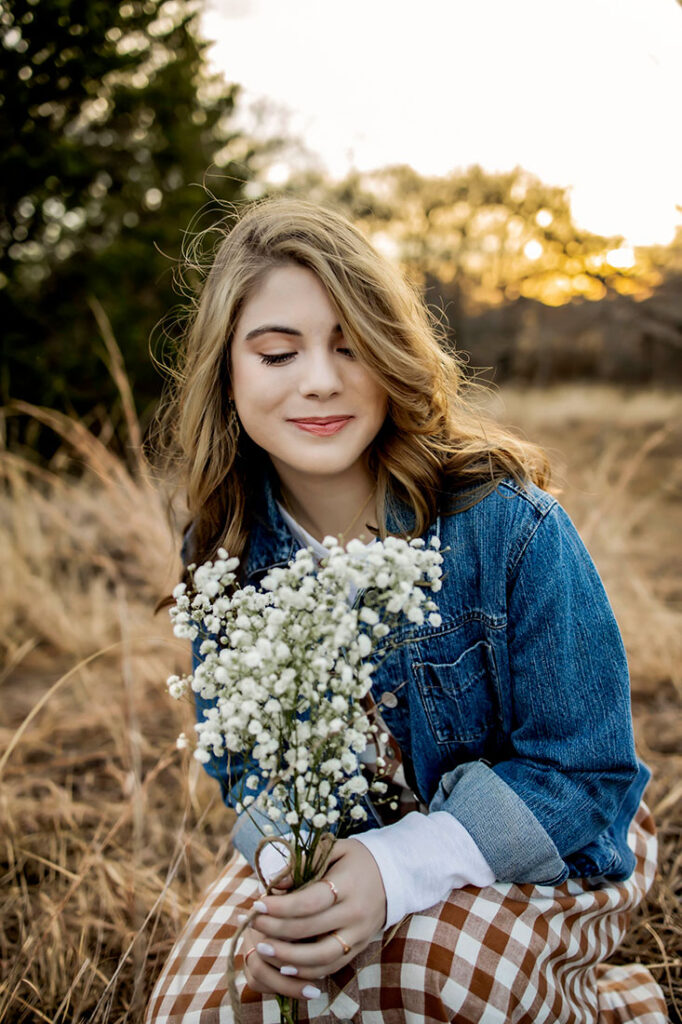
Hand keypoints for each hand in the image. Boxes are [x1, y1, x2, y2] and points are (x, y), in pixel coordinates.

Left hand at [241, 839, 385, 999]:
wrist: (394, 875)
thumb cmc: (356, 859)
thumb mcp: (333, 848)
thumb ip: (304, 862)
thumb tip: (275, 883)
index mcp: (349, 884)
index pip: (310, 901)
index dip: (281, 906)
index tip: (258, 903)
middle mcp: (356, 913)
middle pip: (311, 930)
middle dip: (277, 930)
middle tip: (253, 925)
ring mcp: (360, 934)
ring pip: (321, 957)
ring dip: (288, 958)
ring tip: (263, 949)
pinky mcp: (360, 948)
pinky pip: (332, 966)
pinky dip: (307, 971)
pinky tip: (285, 966)